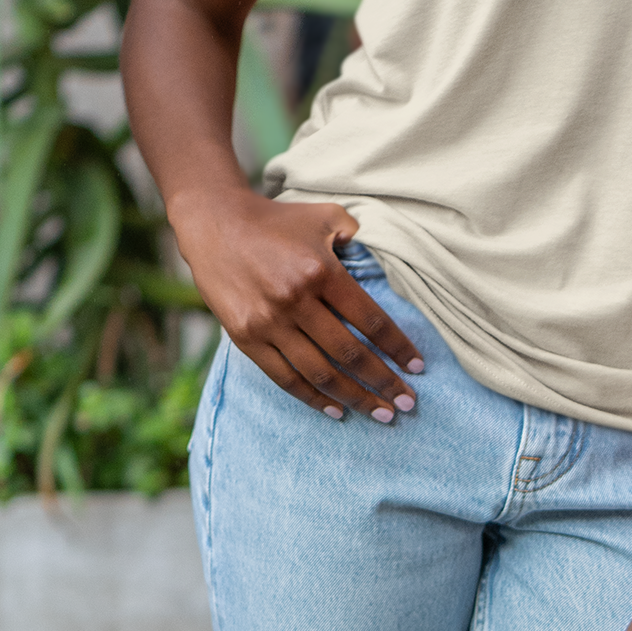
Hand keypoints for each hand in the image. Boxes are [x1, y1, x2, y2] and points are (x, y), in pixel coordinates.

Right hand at [171, 190, 423, 420]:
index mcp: (321, 271)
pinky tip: (336, 410)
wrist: (214, 223)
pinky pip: (284, 377)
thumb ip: (356, 235)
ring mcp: (268, 322)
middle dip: (384, 383)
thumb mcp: (323, 216)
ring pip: (320, 373)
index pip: (370, 320)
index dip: (397, 348)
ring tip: (381, 414)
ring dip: (355, 398)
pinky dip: (312, 398)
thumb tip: (380, 261)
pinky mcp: (246, 337)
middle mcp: (295, 300)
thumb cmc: (276, 220)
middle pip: (349, 353)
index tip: (417, 367)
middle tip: (408, 404)